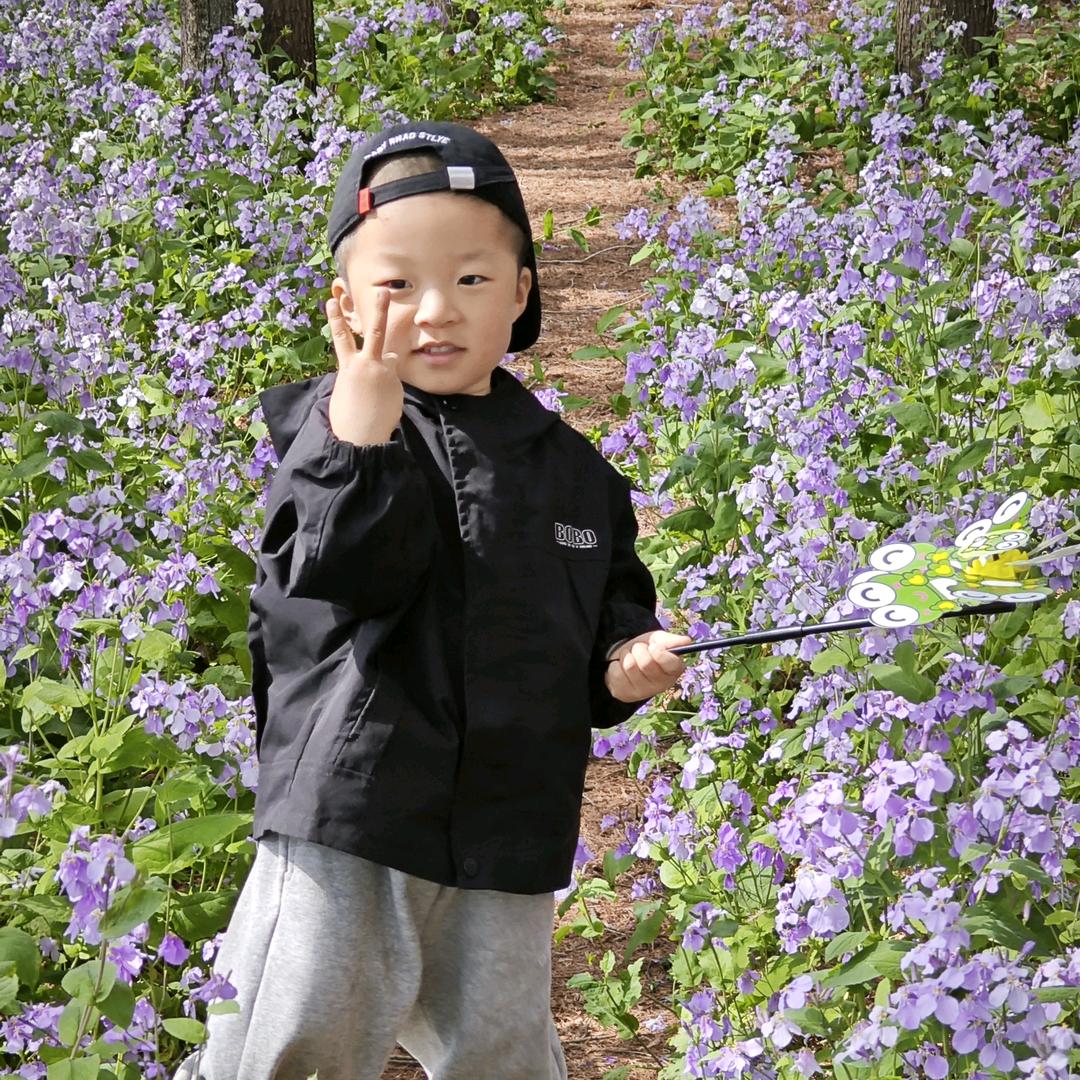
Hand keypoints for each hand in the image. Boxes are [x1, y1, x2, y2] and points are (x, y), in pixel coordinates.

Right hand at [326, 288, 402, 444]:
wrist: (360, 436)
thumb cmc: (348, 417)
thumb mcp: (346, 390)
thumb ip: (359, 373)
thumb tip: (382, 363)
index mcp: (347, 367)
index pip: (340, 337)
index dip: (335, 318)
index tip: (331, 301)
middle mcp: (365, 365)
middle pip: (373, 332)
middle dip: (378, 310)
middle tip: (383, 292)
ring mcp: (382, 372)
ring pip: (389, 353)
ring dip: (392, 342)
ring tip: (400, 327)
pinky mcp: (395, 383)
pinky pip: (393, 378)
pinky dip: (389, 386)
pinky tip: (381, 403)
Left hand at [604, 630, 692, 702]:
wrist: (625, 658)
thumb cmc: (646, 649)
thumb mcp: (659, 640)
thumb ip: (672, 640)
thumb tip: (687, 641)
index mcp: (673, 670)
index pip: (672, 664)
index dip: (661, 653)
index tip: (654, 646)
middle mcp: (661, 684)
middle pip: (646, 663)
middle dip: (639, 650)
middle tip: (639, 650)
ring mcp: (642, 692)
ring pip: (630, 666)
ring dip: (627, 656)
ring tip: (630, 657)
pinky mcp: (625, 694)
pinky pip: (616, 672)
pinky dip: (616, 664)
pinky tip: (621, 668)